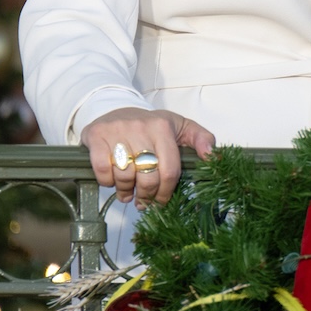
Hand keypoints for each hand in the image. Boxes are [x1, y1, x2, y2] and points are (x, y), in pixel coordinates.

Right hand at [81, 107, 215, 206]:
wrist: (117, 109)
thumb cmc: (152, 125)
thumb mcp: (181, 127)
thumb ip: (202, 139)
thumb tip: (213, 156)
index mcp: (163, 126)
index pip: (169, 170)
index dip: (166, 192)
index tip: (162, 201)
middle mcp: (141, 127)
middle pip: (147, 177)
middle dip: (147, 196)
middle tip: (144, 200)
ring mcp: (117, 130)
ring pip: (124, 175)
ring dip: (126, 191)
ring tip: (128, 193)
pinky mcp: (97, 135)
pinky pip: (101, 169)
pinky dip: (107, 181)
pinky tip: (112, 181)